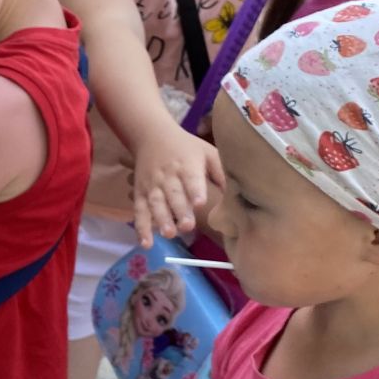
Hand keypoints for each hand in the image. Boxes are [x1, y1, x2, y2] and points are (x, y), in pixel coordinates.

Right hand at [131, 127, 222, 245]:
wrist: (151, 136)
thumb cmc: (186, 148)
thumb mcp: (207, 152)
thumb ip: (221, 173)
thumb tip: (239, 195)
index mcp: (188, 165)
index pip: (191, 178)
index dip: (195, 190)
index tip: (200, 202)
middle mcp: (168, 176)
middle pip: (173, 194)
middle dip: (180, 211)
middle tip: (188, 226)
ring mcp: (152, 186)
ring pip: (156, 204)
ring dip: (161, 220)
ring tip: (169, 234)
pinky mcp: (140, 194)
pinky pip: (139, 212)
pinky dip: (142, 228)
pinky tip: (146, 243)